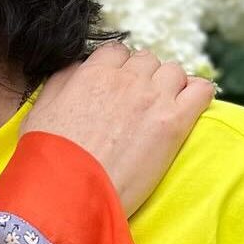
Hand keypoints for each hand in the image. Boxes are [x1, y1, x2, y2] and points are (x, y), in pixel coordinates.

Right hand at [20, 42, 213, 215]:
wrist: (70, 192)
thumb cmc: (51, 156)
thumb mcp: (42, 108)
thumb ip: (63, 79)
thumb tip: (79, 68)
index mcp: (93, 72)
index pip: (117, 51)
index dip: (117, 68)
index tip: (115, 86)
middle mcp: (126, 79)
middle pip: (147, 60)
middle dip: (142, 77)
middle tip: (136, 103)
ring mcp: (153, 98)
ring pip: (174, 71)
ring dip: (168, 85)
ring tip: (159, 109)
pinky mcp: (174, 123)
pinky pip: (202, 90)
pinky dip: (197, 94)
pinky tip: (186, 109)